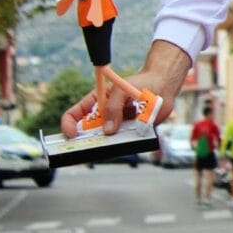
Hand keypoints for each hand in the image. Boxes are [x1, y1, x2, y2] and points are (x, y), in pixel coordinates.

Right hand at [60, 39, 190, 136]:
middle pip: (86, 133)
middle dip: (84, 142)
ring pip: (105, 142)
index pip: (74, 115)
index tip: (72, 134)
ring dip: (104, 147)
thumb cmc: (140, 83)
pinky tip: (125, 146)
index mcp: (96, 103)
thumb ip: (114, 107)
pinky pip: (122, 144)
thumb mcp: (123, 90)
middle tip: (85, 149)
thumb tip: (108, 130)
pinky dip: (122, 147)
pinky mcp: (130, 133)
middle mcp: (103, 117)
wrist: (164, 87)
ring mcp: (116, 126)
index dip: (68, 125)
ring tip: (107, 149)